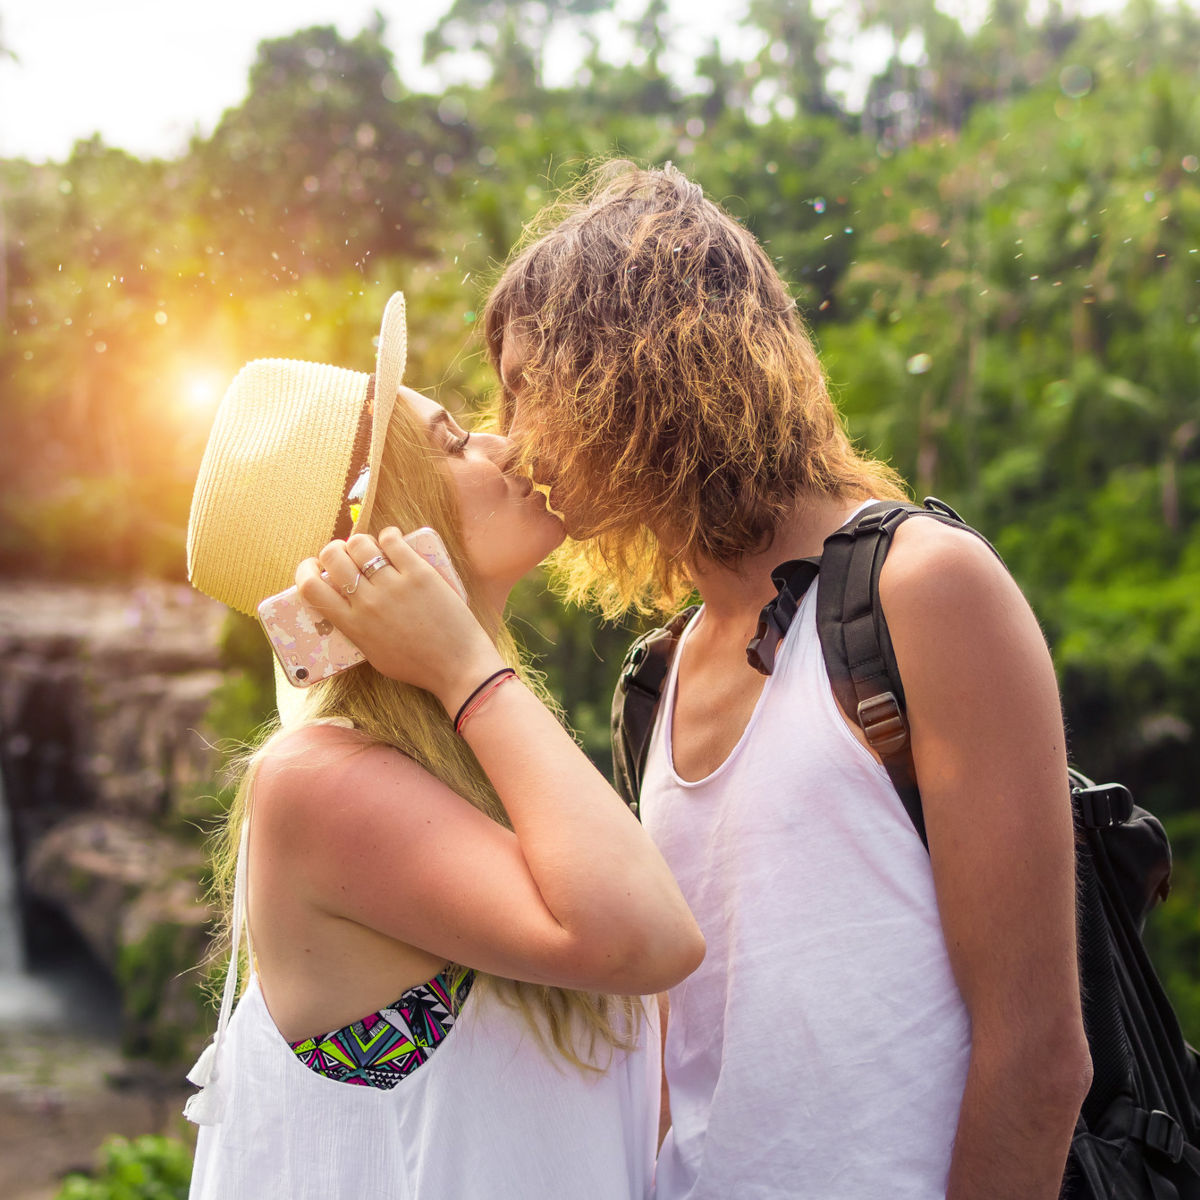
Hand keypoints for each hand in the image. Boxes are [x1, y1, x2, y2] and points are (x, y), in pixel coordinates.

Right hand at [295, 529, 504, 709]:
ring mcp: (394, 586)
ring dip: (360, 542)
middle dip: (333, 550)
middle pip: (333, 557)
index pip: (310, 587)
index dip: (306, 570)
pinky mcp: (419, 574)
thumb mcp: (373, 656)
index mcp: (352, 625)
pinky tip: (391, 540)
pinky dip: (388, 536)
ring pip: (360, 544)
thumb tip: (346, 609)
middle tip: (345, 556)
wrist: (458, 667)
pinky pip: (392, 541)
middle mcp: (368, 602)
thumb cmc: (417, 666)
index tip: (313, 568)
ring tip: (370, 549)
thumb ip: (356, 631)